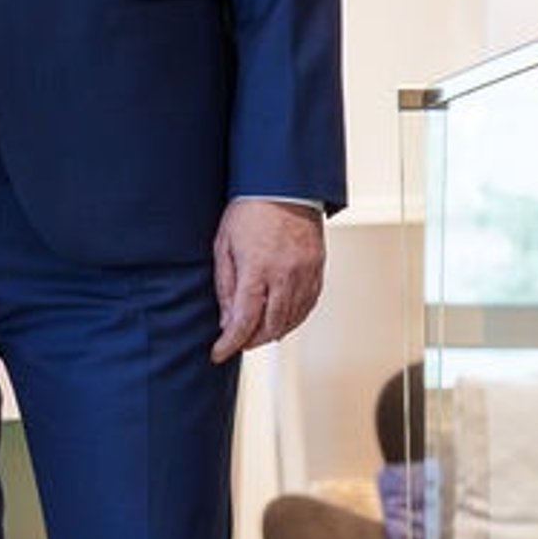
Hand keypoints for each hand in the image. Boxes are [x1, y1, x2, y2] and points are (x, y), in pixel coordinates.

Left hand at [211, 199, 325, 363]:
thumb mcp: (224, 245)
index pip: (244, 320)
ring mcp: (305, 273)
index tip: (219, 353)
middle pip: (271, 326)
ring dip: (273, 332)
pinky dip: (294, 318)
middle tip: (237, 342)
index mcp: (258, 269)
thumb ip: (225, 286)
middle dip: (251, 340)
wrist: (284, 185)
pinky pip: (308, 304)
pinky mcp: (318, 269)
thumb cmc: (250, 210)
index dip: (230, 343)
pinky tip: (282, 319)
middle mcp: (285, 275)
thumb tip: (227, 320)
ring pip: (292, 319)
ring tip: (257, 333)